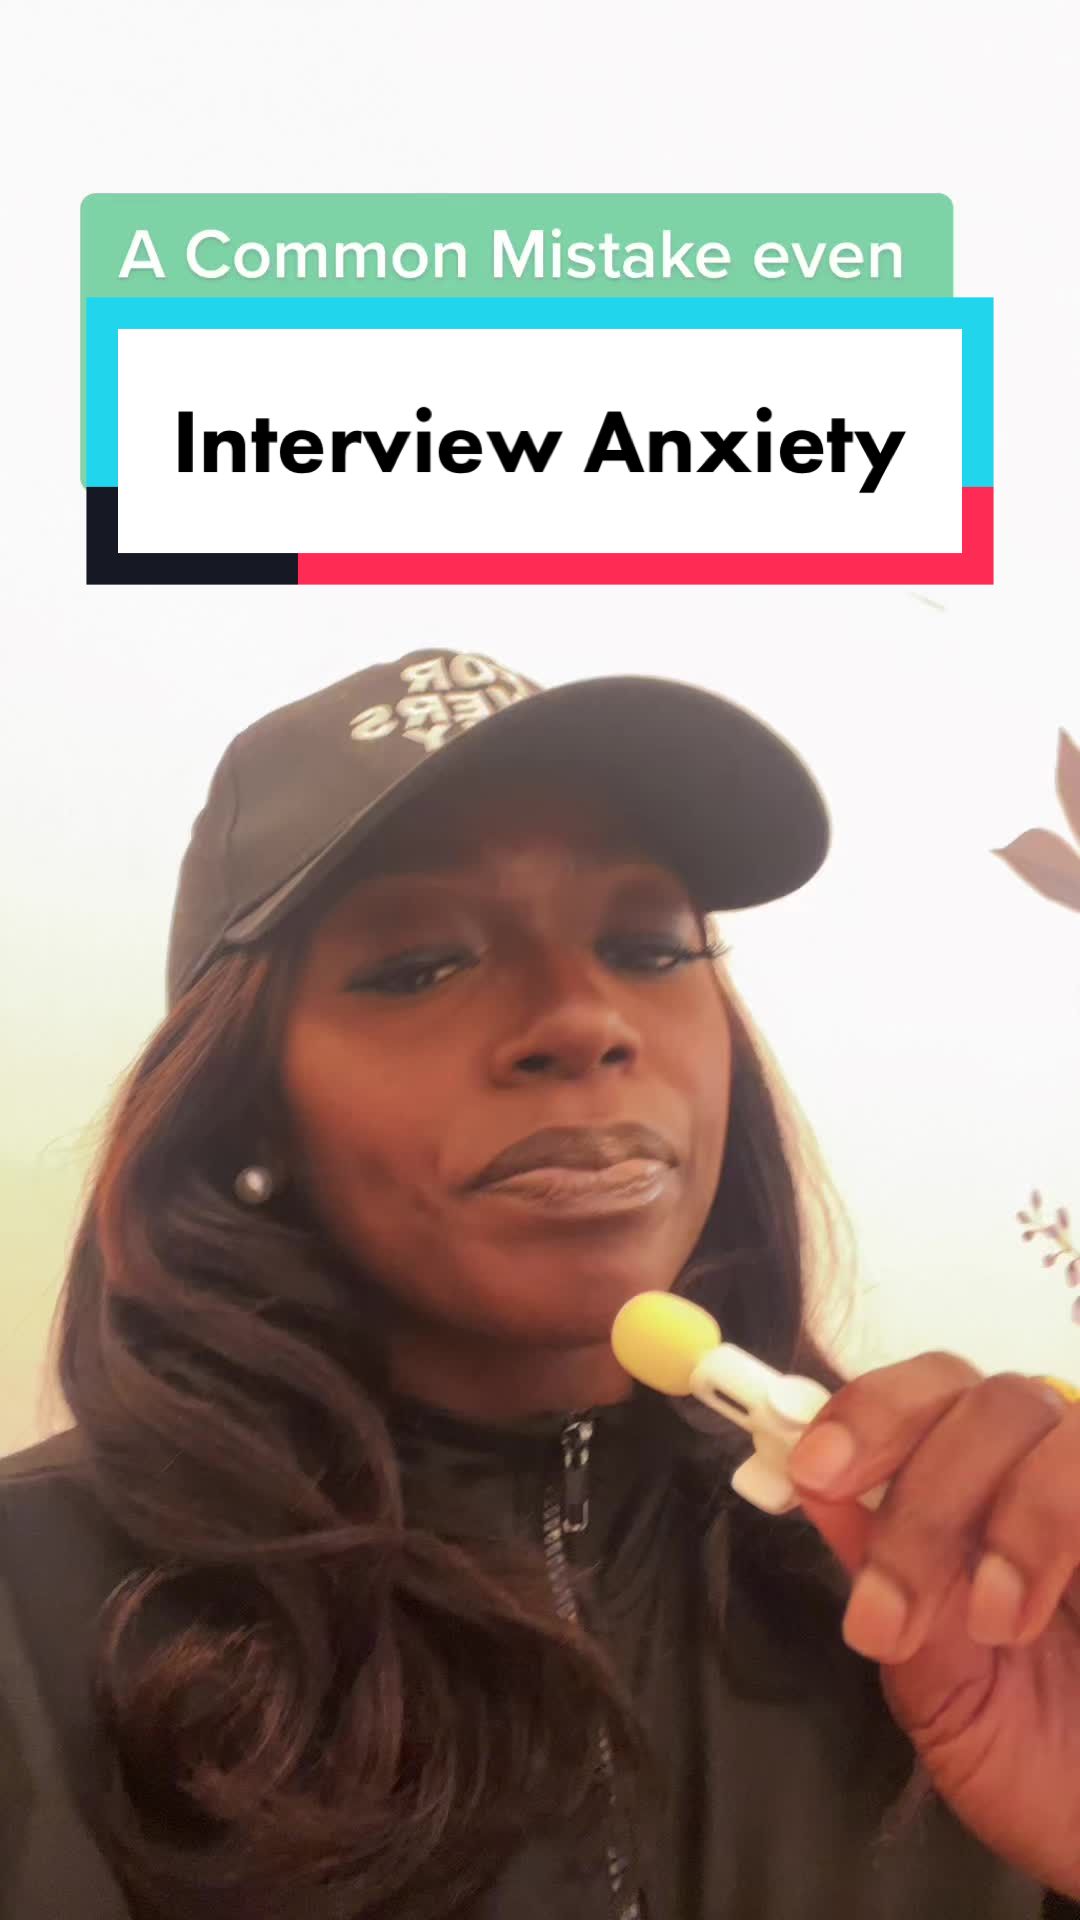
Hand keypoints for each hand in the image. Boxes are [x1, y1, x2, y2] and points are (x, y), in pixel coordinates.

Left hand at [787, 1354, 1079, 1899]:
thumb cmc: (1043, 1773)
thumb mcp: (940, 1692)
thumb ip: (884, 1584)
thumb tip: (815, 1486)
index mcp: (982, 1494)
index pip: (925, 1394)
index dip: (868, 1413)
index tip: (815, 1472)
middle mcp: (1049, 1472)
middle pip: (982, 1397)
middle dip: (922, 1489)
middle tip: (891, 1601)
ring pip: (1050, 1423)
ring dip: (1008, 1516)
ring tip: (992, 1623)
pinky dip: (1059, 1526)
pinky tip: (1030, 1607)